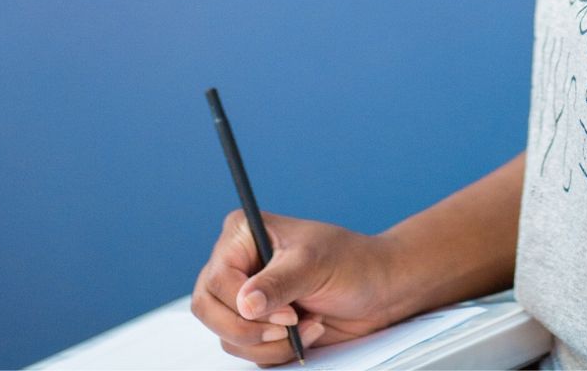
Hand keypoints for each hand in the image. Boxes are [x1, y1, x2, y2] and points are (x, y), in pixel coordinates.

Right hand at [191, 210, 402, 365]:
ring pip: (227, 336)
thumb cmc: (351, 262)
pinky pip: (246, 351)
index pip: (218, 278)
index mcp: (243, 234)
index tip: (287, 311)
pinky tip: (307, 332)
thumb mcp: (315, 264)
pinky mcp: (258, 324)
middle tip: (288, 326)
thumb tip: (245, 303)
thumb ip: (278, 283)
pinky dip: (277, 351)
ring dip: (270, 342)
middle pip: (208, 309)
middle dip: (250, 328)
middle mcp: (238, 265)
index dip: (246, 301)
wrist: (377, 290)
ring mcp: (245, 297)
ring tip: (308, 324)